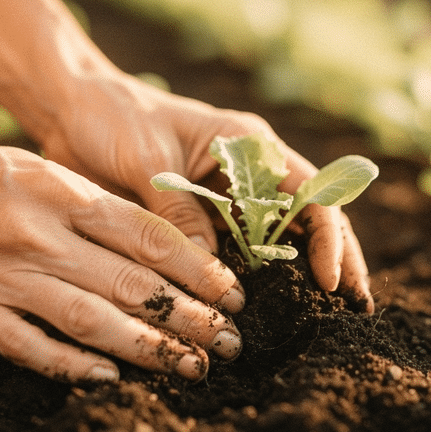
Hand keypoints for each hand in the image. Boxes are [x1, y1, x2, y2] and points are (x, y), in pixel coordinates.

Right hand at [0, 125, 246, 382]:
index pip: (147, 236)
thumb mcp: (37, 165)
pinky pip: (28, 346)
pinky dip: (70, 365)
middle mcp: (39, 235)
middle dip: (189, 316)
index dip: (197, 268)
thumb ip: (91, 203)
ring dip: (146, 348)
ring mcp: (2, 275)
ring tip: (188, 365)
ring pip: (90, 320)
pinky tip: (107, 376)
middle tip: (228, 340)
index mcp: (61, 192)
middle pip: (131, 284)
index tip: (231, 292)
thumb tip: (154, 243)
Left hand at [38, 72, 373, 311]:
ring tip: (327, 321)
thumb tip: (212, 273)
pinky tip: (266, 312)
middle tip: (356, 310)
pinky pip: (239, 254)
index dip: (329, 237)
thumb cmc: (113, 118)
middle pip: (310, 219)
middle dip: (338, 260)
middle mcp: (250, 171)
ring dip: (303, 275)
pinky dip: (256, 280)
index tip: (329, 281)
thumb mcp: (147, 161)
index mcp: (249, 144)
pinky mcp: (204, 218)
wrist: (74, 111)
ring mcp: (230, 196)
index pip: (310, 192)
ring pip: (281, 241)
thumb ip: (180, 213)